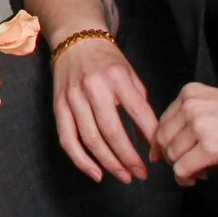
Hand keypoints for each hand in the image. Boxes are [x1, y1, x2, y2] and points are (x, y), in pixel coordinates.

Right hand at [50, 36, 160, 183]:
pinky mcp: (58, 106)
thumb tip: (149, 142)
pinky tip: (96, 173)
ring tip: (124, 176)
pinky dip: (81, 161)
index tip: (159, 156)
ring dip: (109, 164)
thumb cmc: (107, 61)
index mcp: (117, 77)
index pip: (138, 113)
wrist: (75, 40)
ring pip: (90, 139)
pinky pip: (67, 139)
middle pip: (112, 131)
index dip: (151, 138)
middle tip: (140, 174)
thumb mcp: (131, 76)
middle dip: (129, 158)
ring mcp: (73, 97)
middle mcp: (93, 87)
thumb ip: (141, 107)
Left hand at [153, 80, 217, 183]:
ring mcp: (199, 127)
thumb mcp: (214, 102)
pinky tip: (200, 177)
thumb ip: (191, 114)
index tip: (165, 155)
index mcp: (189, 93)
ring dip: (181, 168)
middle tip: (187, 166)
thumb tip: (170, 140)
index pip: (162, 122)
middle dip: (171, 157)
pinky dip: (186, 178)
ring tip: (199, 171)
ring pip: (172, 156)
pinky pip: (183, 169)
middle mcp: (190, 107)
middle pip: (163, 140)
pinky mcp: (210, 148)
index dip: (162, 143)